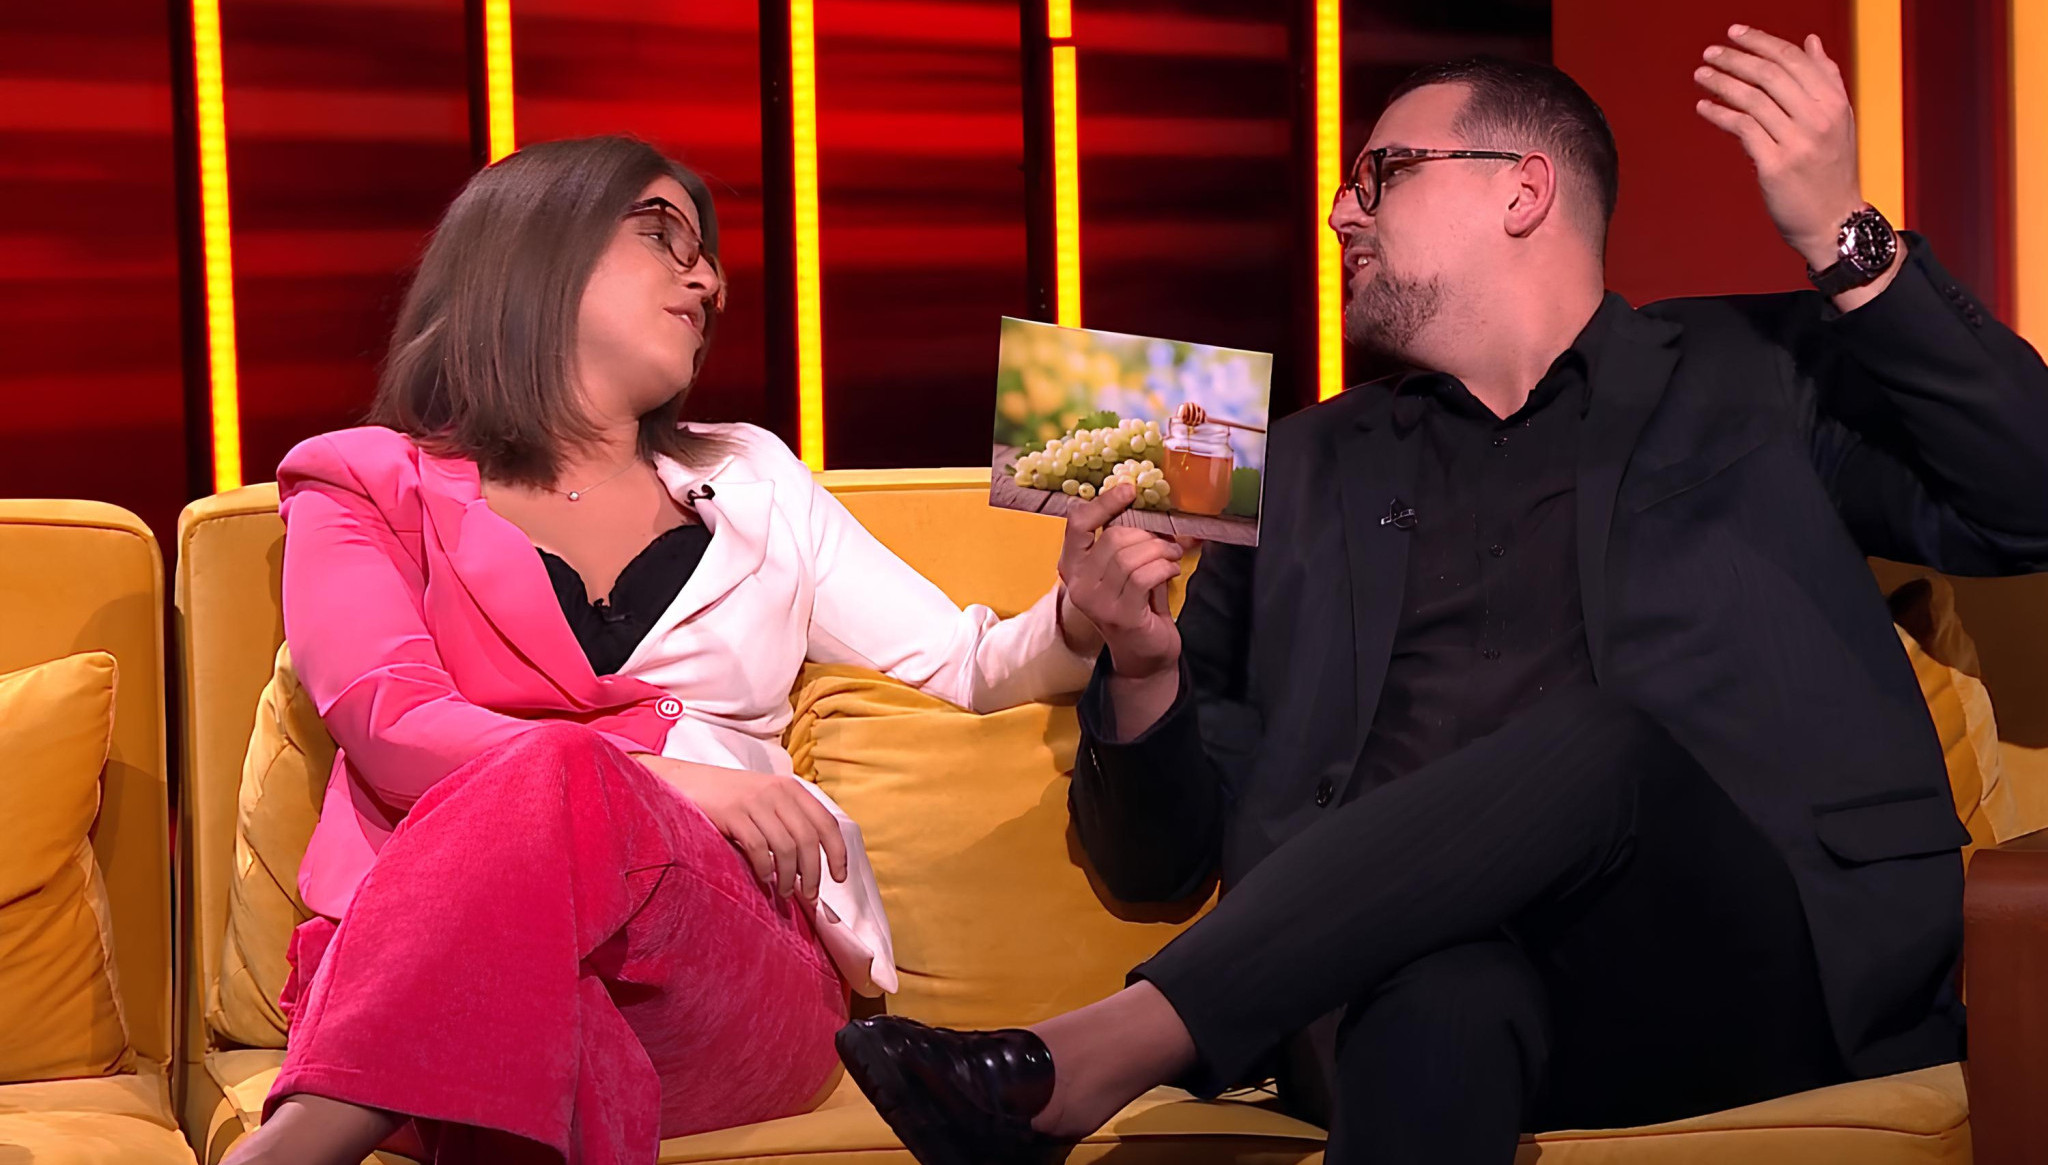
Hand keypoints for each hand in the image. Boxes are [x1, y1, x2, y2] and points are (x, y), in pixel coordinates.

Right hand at [633, 754, 848, 902]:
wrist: (684, 782)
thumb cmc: (727, 798)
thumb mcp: (764, 800)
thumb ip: (787, 821)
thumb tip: (810, 865)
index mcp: (791, 789)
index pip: (826, 823)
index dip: (837, 852)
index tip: (839, 877)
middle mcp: (777, 791)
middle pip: (808, 840)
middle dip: (813, 873)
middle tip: (810, 896)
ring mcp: (754, 801)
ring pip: (786, 848)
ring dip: (788, 877)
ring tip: (784, 893)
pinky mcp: (732, 813)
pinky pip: (758, 848)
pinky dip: (764, 868)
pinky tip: (763, 878)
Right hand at [1056, 484, 1186, 679]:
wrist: (1144, 655)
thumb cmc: (1136, 606)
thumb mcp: (1124, 570)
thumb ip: (1127, 542)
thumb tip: (1149, 505)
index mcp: (1073, 567)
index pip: (1078, 524)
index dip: (1105, 503)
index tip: (1130, 491)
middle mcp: (1079, 585)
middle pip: (1113, 538)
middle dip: (1148, 535)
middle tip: (1168, 543)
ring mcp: (1097, 602)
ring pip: (1130, 556)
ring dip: (1161, 551)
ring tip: (1172, 556)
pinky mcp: (1121, 615)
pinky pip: (1145, 576)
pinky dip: (1165, 567)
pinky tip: (1172, 570)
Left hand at [1692, 25, 1865, 270]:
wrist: (1834, 220)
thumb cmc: (1831, 170)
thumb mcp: (1839, 120)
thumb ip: (1825, 79)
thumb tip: (1811, 41)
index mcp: (1834, 102)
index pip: (1794, 59)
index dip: (1762, 41)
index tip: (1736, 32)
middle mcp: (1819, 118)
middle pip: (1770, 74)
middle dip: (1736, 58)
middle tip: (1710, 52)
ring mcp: (1798, 142)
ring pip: (1753, 99)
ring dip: (1722, 83)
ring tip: (1701, 74)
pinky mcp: (1776, 165)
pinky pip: (1742, 129)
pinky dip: (1719, 114)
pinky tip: (1703, 107)